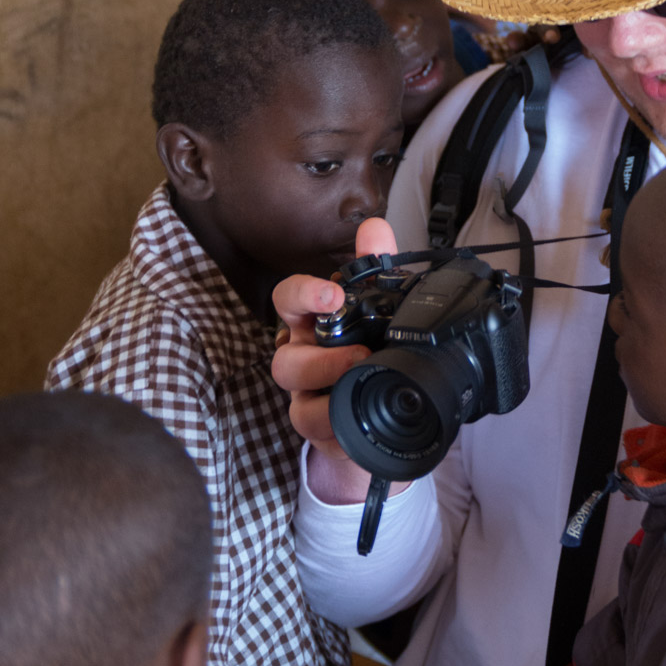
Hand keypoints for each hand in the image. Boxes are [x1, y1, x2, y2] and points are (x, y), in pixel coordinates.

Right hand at [272, 217, 397, 502]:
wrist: (379, 406)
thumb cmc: (368, 347)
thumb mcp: (376, 305)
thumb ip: (374, 265)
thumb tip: (373, 227)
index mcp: (311, 325)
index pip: (287, 301)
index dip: (303, 295)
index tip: (332, 294)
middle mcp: (302, 361)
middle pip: (286, 361)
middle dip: (321, 360)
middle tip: (361, 354)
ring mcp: (308, 400)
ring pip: (299, 406)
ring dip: (331, 400)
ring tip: (364, 390)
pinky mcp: (323, 434)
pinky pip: (321, 439)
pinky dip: (341, 433)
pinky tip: (361, 427)